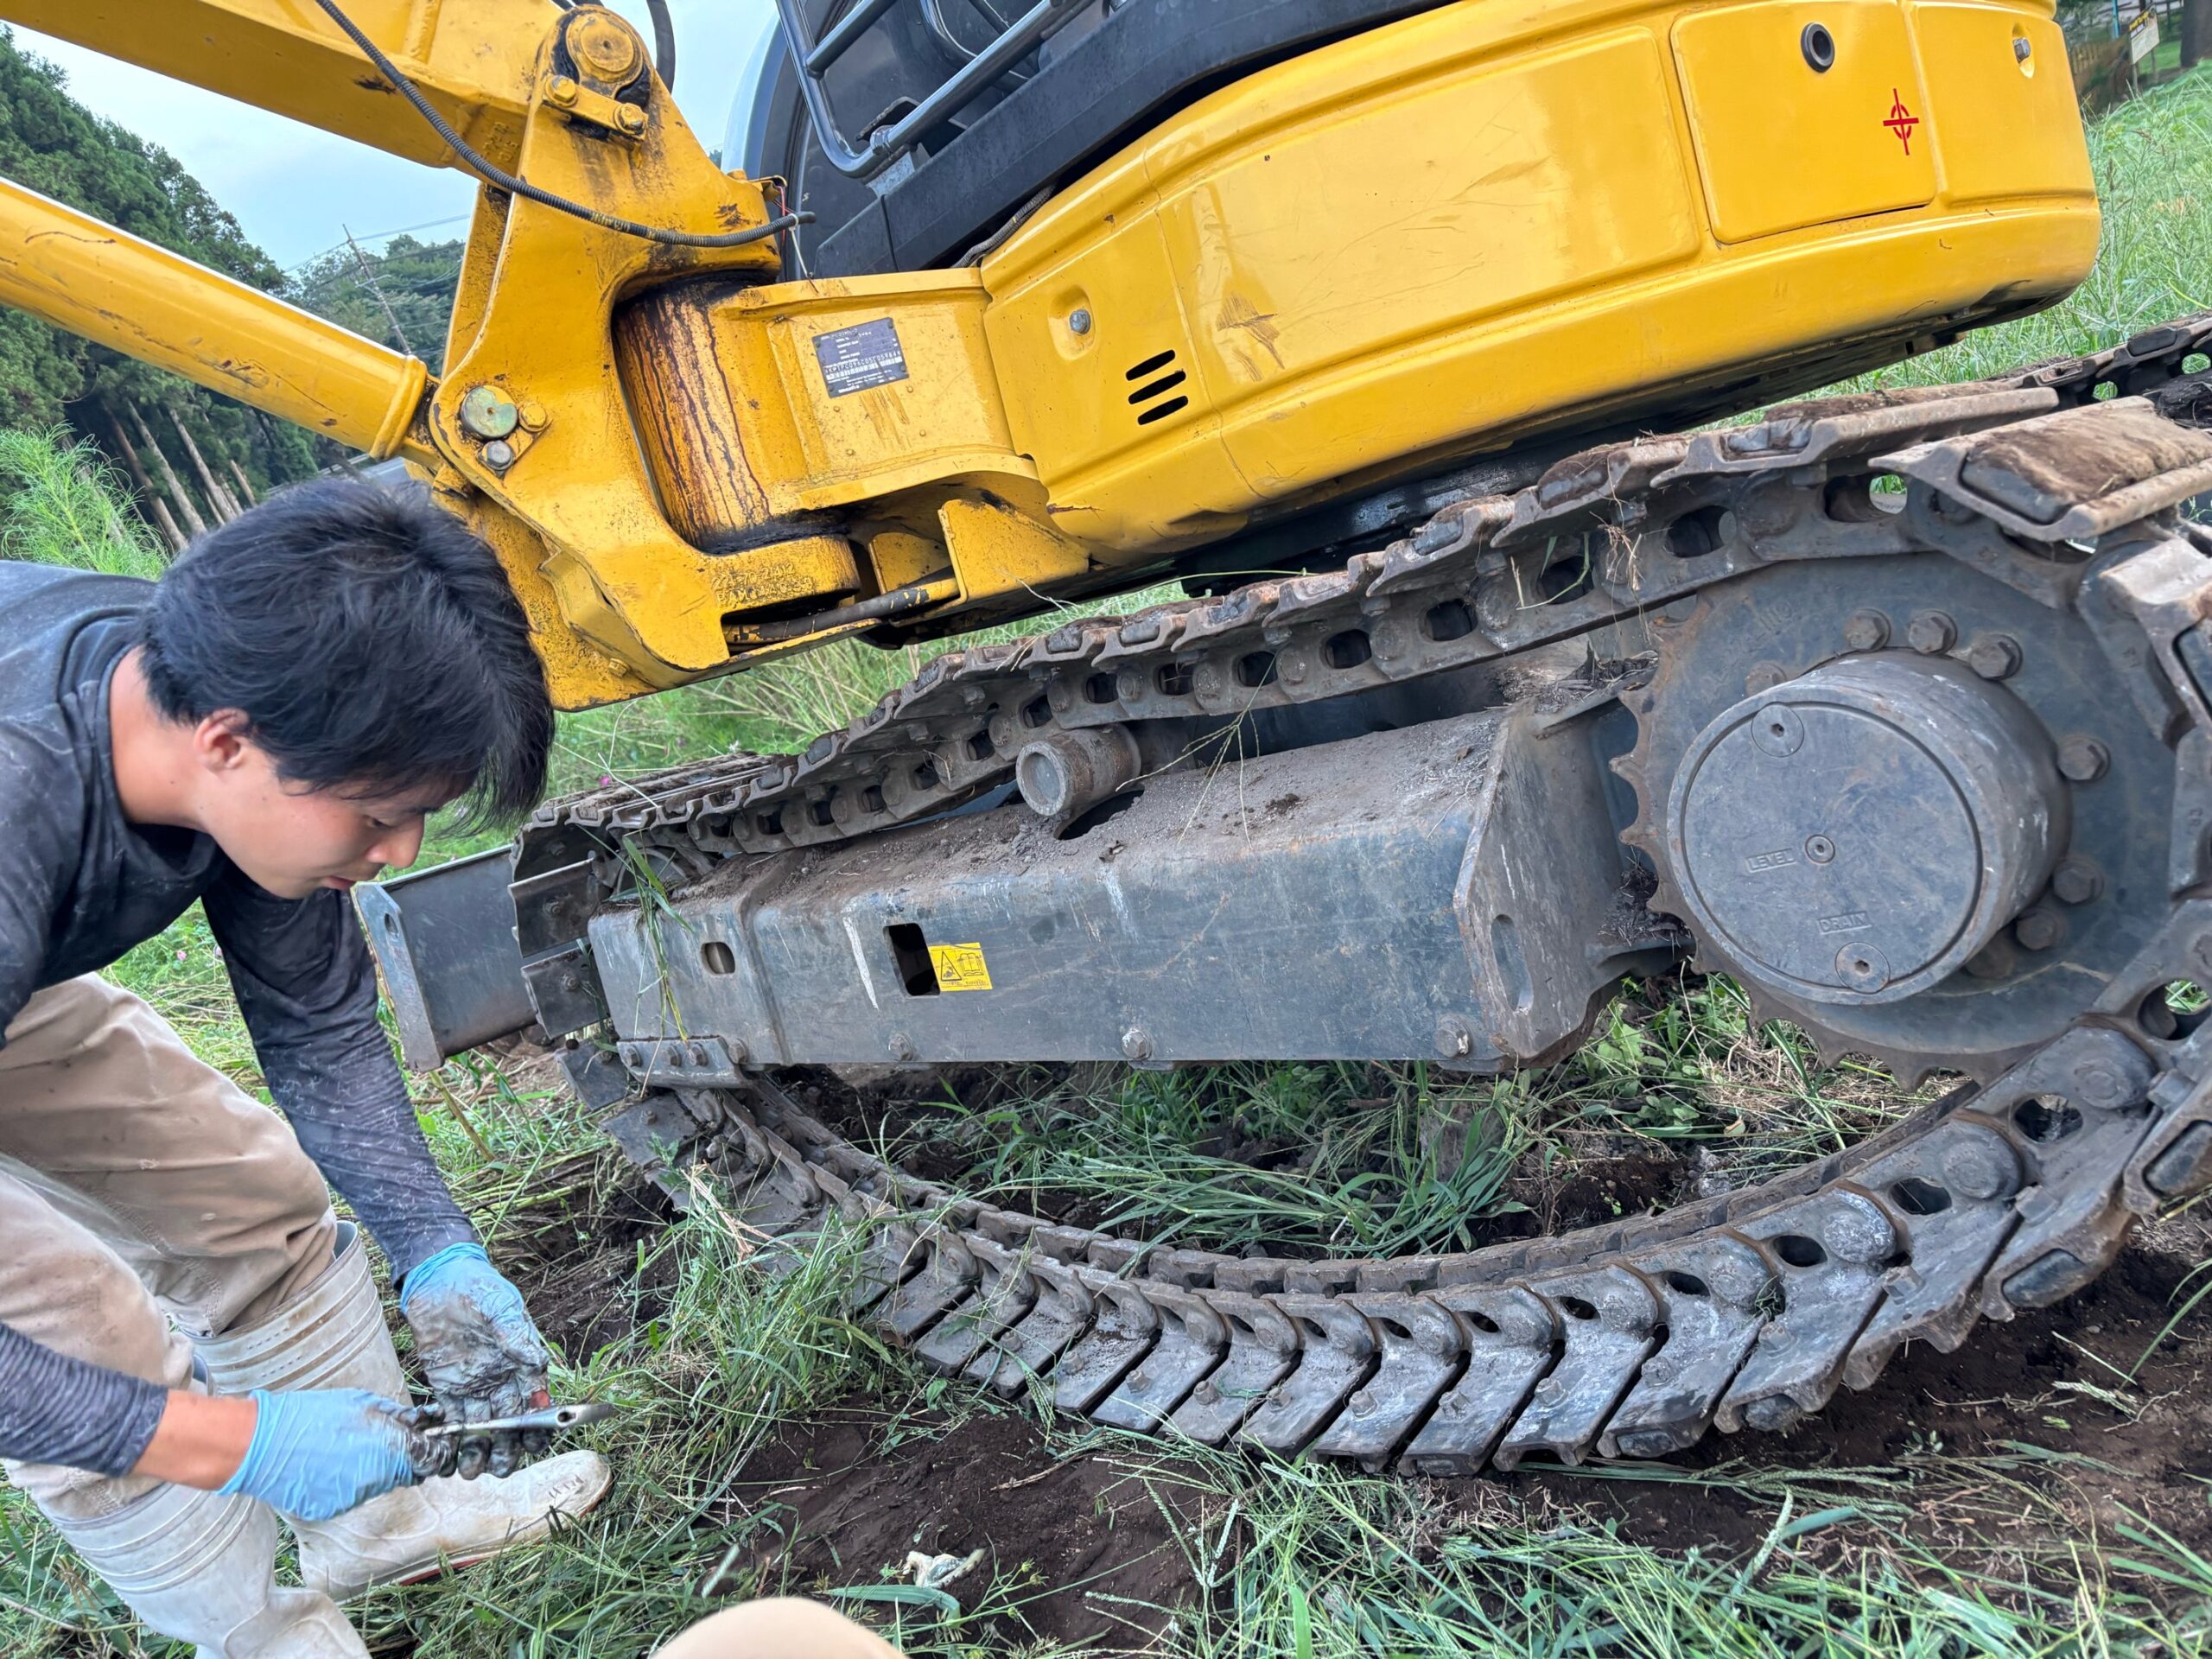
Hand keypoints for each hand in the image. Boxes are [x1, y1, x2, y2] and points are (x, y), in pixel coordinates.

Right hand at [216, 1388, 433, 1521]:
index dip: (435, 1450)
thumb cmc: (312, 1415)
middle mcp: (377, 1480)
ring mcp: (353, 1498)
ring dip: (372, 1470)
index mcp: (388, 1450)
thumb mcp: (362, 1404)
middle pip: (405, 1473)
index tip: (435, 1444)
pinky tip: (326, 1466)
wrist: (262, 1444)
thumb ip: (396, 1417)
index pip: (430, 1459)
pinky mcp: (332, 1510)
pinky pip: (350, 1495)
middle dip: (401, 1458)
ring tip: (344, 1450)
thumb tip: (421, 1422)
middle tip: (381, 1441)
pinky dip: (346, 1483)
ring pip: (377, 1484)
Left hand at [400, 1242, 552, 1478]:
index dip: (538, 1426)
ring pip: (482, 1428)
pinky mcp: (447, 1387)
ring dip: (479, 1451)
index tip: (535, 1445)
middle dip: (508, 1448)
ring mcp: (474, 1386)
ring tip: (471, 1471)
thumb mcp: (501, 1309)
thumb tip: (539, 1364)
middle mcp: (501, 1380)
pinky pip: (451, 1419)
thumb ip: (517, 1337)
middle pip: (510, 1422)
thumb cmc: (479, 1289)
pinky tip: (449, 1455)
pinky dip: (451, 1438)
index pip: (536, 1402)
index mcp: (521, 1363)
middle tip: (501, 1468)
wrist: (441, 1280)